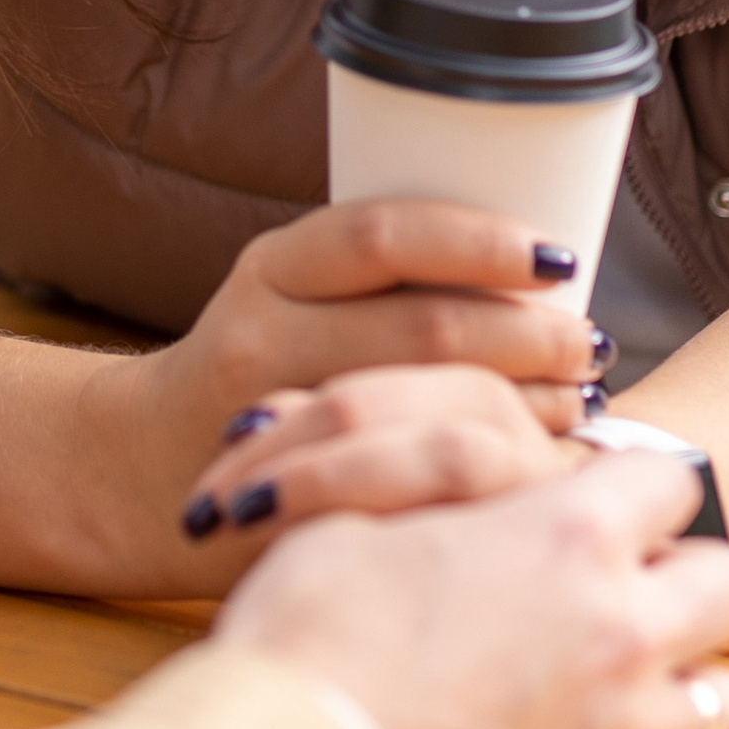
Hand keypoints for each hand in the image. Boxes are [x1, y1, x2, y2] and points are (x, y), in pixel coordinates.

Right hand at [84, 198, 598, 585]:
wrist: (137, 468)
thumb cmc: (259, 371)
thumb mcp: (294, 300)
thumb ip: (383, 286)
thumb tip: (544, 273)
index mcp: (275, 268)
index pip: (385, 234)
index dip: (480, 243)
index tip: (559, 259)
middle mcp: (263, 332)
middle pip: (422, 324)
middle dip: (526, 334)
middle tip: (590, 344)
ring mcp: (274, 418)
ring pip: (424, 402)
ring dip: (522, 398)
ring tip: (579, 399)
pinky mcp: (294, 494)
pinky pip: (406, 472)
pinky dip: (484, 460)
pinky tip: (531, 463)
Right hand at [221, 450, 728, 728]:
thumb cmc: (306, 640)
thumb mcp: (349, 523)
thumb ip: (433, 500)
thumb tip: (449, 493)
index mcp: (567, 537)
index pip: (670, 480)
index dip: (629, 489)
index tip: (593, 507)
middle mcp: (622, 632)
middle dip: (689, 578)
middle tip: (620, 592)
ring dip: (683, 683)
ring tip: (609, 688)